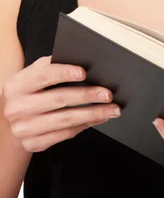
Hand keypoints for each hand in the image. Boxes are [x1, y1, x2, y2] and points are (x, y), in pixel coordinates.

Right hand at [2, 55, 121, 151]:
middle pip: (59, 99)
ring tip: (112, 109)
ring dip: (93, 114)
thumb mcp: (33, 75)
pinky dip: (85, 125)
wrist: (10, 119)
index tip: (84, 72)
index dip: (64, 73)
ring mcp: (24, 129)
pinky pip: (65, 134)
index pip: (43, 76)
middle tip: (108, 94)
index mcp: (17, 85)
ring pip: (65, 120)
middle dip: (87, 95)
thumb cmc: (29, 91)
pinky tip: (98, 118)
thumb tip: (83, 59)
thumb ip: (52, 66)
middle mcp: (17, 108)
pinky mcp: (33, 144)